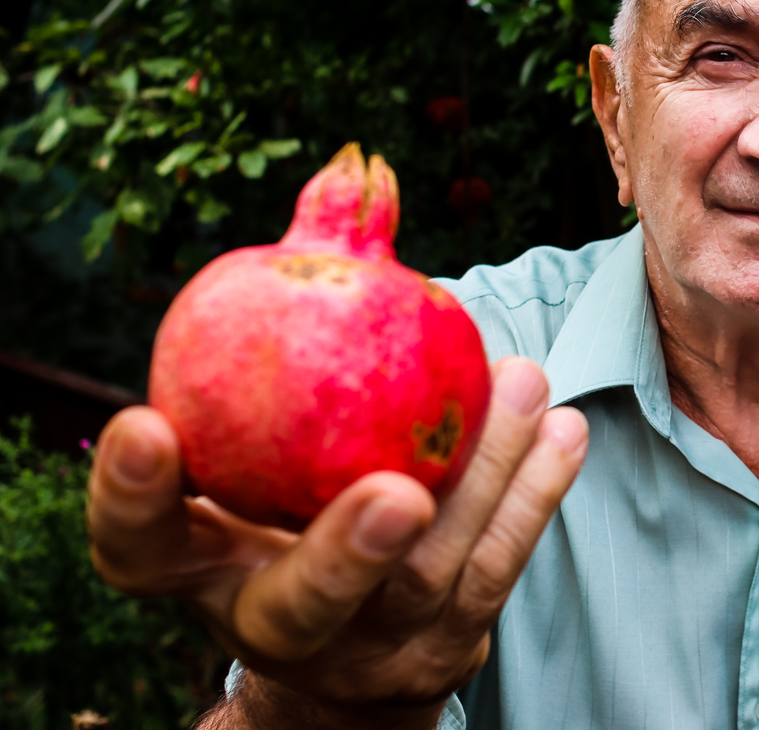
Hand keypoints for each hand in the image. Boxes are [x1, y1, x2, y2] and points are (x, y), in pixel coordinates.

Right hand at [87, 356, 586, 726]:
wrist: (352, 636)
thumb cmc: (292, 494)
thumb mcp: (261, 436)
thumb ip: (285, 327)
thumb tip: (351, 171)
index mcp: (196, 570)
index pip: (138, 543)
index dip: (129, 493)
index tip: (141, 423)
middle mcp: (271, 625)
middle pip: (303, 602)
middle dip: (349, 551)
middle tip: (397, 492)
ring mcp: (366, 650)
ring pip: (426, 578)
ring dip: (484, 477)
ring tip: (522, 383)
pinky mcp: (446, 650)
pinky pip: (498, 571)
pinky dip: (535, 495)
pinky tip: (564, 429)